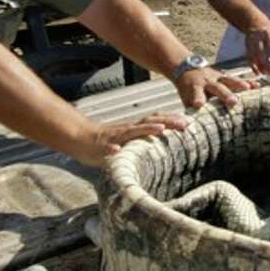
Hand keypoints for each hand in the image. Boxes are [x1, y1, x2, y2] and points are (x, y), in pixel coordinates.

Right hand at [72, 112, 190, 166]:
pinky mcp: (102, 147)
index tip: (188, 122)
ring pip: (131, 131)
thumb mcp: (130, 142)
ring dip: (146, 129)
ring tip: (160, 129)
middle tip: (185, 124)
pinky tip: (117, 150)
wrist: (81, 138)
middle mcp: (128, 129)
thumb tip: (165, 145)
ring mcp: (115, 137)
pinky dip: (113, 149)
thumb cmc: (107, 142)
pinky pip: (107, 148)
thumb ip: (144, 141)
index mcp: (135, 129)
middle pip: (150, 122)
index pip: (156, 120)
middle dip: (168, 122)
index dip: (172, 120)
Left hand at [175, 66, 258, 109]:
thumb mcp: (185, 99)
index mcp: (195, 89)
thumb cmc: (188, 90)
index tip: (199, 104)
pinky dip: (248, 82)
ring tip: (248, 88)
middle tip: (233, 101)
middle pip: (217, 88)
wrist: (188, 69)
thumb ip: (190, 111)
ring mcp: (218, 78)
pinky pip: (238, 80)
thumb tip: (186, 127)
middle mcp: (208, 82)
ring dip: (239, 84)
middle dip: (225, 94)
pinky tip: (257, 86)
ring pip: (229, 81)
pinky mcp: (226, 77)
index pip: (196, 95)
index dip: (198, 99)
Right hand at [244, 21, 269, 76]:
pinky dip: (253, 66)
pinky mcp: (247, 47)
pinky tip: (258, 73)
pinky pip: (249, 58)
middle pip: (262, 53)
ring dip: (259, 66)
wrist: (255, 23)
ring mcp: (251, 42)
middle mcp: (259, 38)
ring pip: (254, 56)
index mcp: (269, 34)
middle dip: (266, 64)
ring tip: (265, 74)